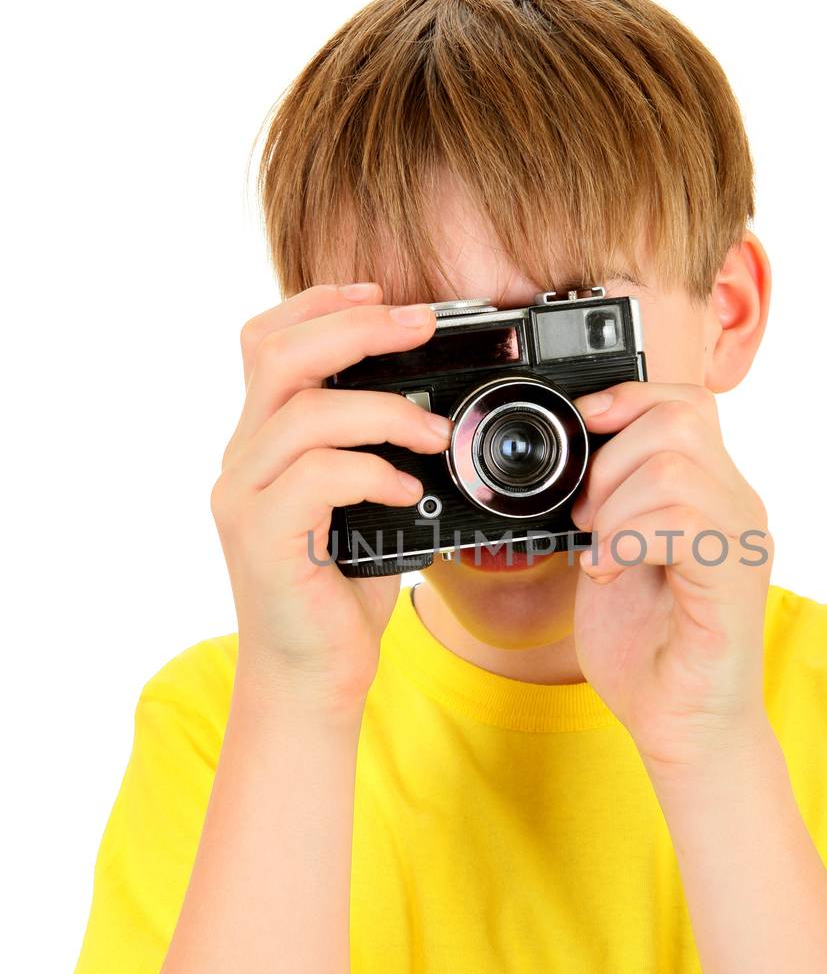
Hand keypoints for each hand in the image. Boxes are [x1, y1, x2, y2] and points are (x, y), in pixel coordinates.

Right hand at [210, 282, 452, 712]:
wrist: (310, 680)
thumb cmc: (341, 595)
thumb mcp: (365, 506)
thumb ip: (375, 454)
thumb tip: (437, 411)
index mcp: (263, 443)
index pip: (268, 341)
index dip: (321, 303)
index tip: (383, 294)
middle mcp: (242, 461)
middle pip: (278, 354)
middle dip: (357, 327)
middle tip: (422, 325)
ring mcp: (244, 498)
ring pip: (304, 412)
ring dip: (385, 410)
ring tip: (437, 432)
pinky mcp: (262, 538)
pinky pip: (317, 476)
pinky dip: (372, 471)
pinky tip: (406, 490)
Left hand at [568, 381, 772, 773]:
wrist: (681, 727)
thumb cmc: (650, 652)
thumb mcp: (613, 554)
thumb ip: (609, 503)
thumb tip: (576, 455)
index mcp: (712, 494)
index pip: (687, 402)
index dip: (628, 400)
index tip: (584, 433)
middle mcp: (738, 507)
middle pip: (679, 418)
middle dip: (611, 460)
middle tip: (590, 519)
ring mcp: (742, 540)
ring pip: (673, 467)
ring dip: (614, 508)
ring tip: (602, 552)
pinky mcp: (733, 579)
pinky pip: (680, 521)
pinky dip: (625, 541)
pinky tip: (610, 574)